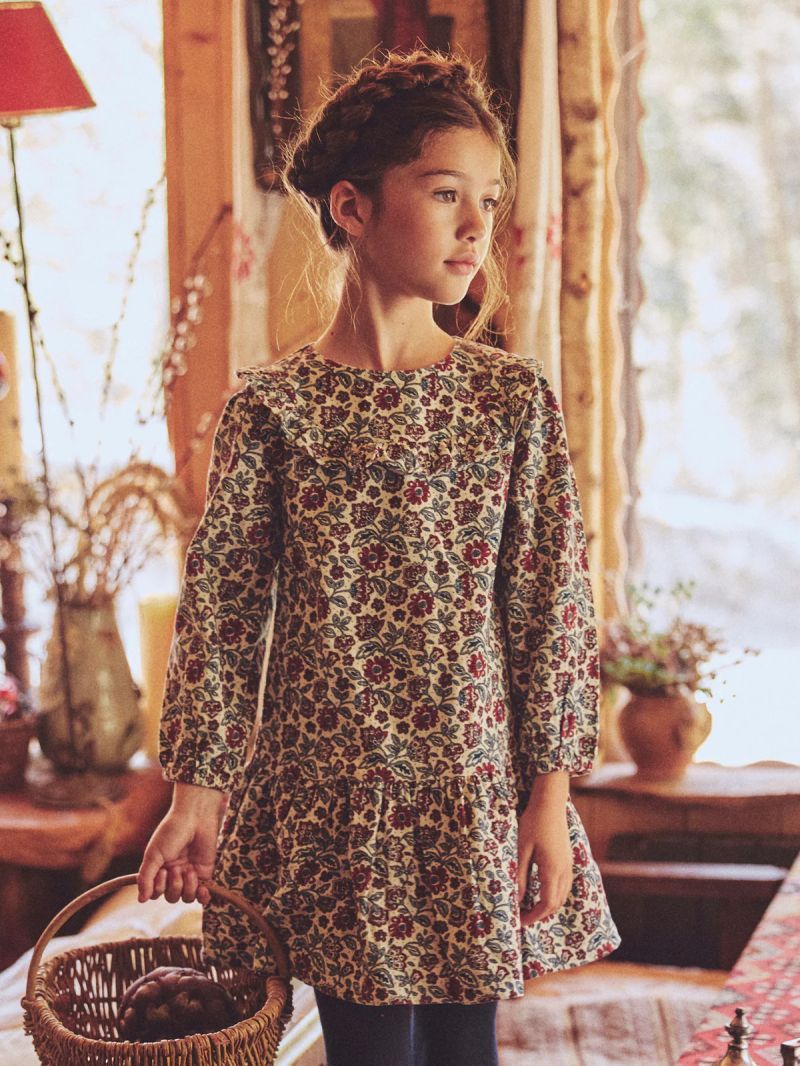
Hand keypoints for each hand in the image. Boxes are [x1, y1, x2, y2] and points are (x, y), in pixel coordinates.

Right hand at [137, 783, 227, 905]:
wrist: (195, 817)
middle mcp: (174, 874)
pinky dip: (203, 897)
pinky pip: (204, 895)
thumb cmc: (172, 831)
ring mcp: (190, 874)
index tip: (163, 871)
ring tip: (189, 870)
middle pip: (172, 897)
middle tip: (177, 869)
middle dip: (174, 886)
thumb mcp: (154, 854)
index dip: (159, 889)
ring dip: (187, 888)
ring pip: (187, 898)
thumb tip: (141, 900)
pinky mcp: (205, 873)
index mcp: (159, 870)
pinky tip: (203, 889)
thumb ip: (146, 877)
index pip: (156, 893)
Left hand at [516, 786, 573, 926]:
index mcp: (552, 870)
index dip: (534, 916)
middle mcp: (564, 871)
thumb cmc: (533, 823)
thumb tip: (518, 900)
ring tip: (531, 908)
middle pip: (556, 903)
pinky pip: (564, 885)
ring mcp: (568, 865)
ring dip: (548, 906)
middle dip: (540, 914)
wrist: (550, 803)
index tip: (520, 921)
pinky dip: (554, 895)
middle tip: (523, 917)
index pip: (546, 904)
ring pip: (562, 895)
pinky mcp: (568, 859)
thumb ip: (521, 876)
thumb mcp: (522, 849)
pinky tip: (542, 891)